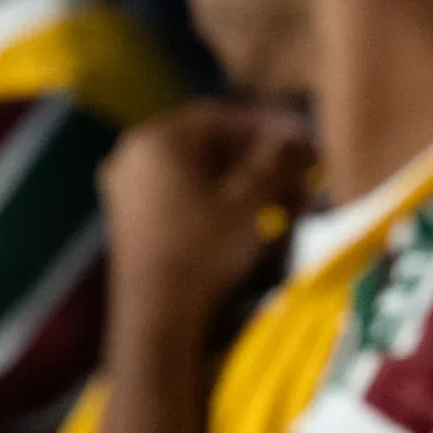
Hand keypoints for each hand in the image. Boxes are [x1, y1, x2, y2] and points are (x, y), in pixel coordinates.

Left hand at [100, 103, 313, 333]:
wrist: (158, 316)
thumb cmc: (203, 249)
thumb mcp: (249, 200)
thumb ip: (275, 159)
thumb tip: (297, 132)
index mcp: (158, 139)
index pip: (223, 117)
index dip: (269, 127)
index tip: (305, 142)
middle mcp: (135, 153)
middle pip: (210, 145)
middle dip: (261, 159)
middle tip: (301, 177)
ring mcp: (128, 187)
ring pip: (198, 171)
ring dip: (245, 181)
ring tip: (284, 203)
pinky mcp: (131, 218)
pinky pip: (182, 193)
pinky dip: (218, 198)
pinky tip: (249, 216)